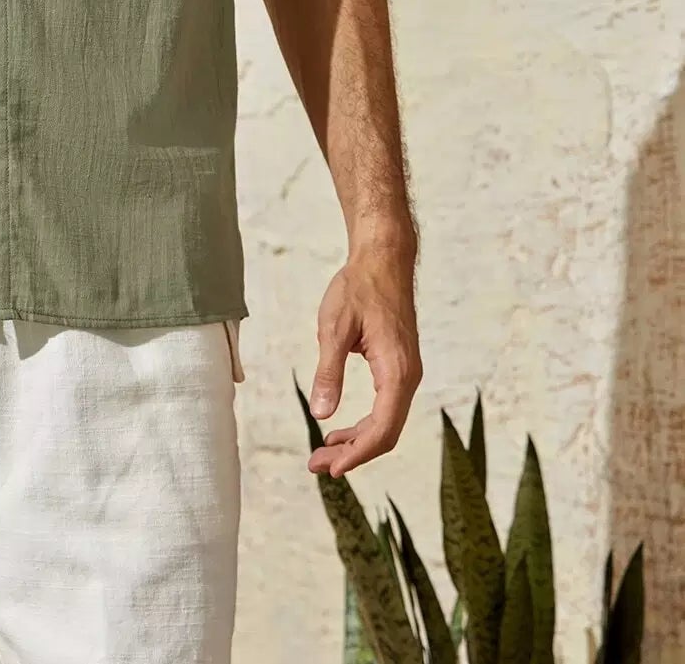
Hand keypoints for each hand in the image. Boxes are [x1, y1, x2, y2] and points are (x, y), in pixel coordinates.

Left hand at [306, 237, 421, 476]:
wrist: (383, 259)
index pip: (382, 429)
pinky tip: (338, 427)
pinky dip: (363, 423)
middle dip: (353, 453)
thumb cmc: (358, 287)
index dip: (357, 453)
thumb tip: (320, 413)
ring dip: (356, 441)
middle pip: (385, 433)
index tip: (331, 467)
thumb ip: (328, 371)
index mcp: (396, 371)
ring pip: (386, 422)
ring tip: (323, 451)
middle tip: (318, 465)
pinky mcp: (399, 367)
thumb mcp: (334, 328)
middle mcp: (408, 377)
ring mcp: (406, 373)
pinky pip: (386, 406)